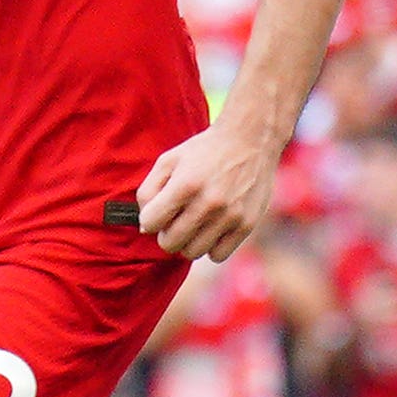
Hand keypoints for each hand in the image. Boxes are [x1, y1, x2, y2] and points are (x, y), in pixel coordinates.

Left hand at [134, 117, 281, 262]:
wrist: (250, 140)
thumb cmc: (203, 152)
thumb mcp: (168, 160)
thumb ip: (148, 191)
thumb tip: (145, 226)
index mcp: (185, 184)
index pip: (151, 222)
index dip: (150, 219)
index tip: (158, 211)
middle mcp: (209, 203)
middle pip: (170, 243)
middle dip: (166, 233)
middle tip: (175, 219)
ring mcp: (230, 216)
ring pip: (193, 252)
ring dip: (188, 241)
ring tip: (194, 223)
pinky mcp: (247, 225)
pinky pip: (218, 255)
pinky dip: (211, 246)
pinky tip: (212, 228)